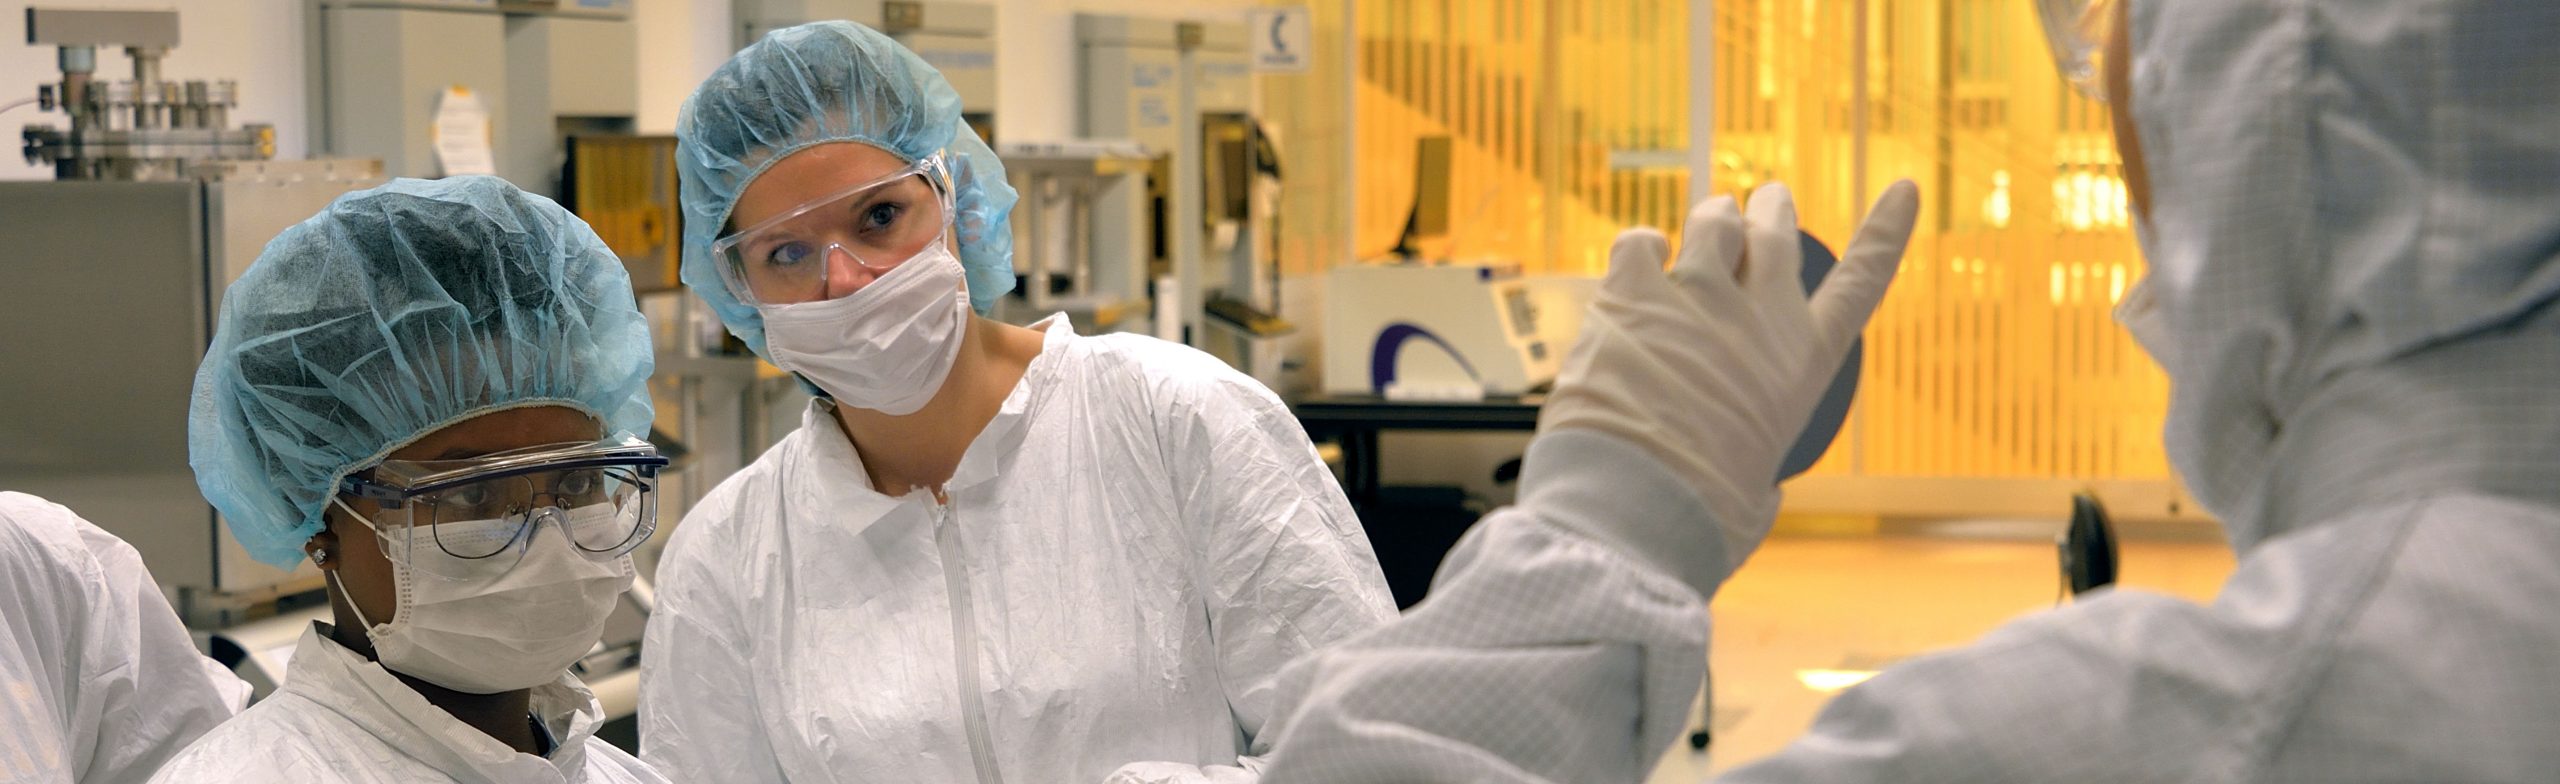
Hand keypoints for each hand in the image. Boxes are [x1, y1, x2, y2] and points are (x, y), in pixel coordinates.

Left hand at [1530, 181, 1919, 574]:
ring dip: (1711, 219)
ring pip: (1712, 225)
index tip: (1905, 190)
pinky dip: (1643, 245)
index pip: (1861, 283)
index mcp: (1804, 366)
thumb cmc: (1700, 519)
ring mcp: (1698, 296)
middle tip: (1766, 200)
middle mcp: (1760, 316)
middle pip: (1776, 237)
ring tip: (1708, 220)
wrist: (1638, 502)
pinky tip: (1643, 253)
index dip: (1885, 233)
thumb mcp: (1755, 504)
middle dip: (1771, 212)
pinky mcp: (1635, 293)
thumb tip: (1764, 493)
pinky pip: (1641, 244)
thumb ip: (1765, 482)